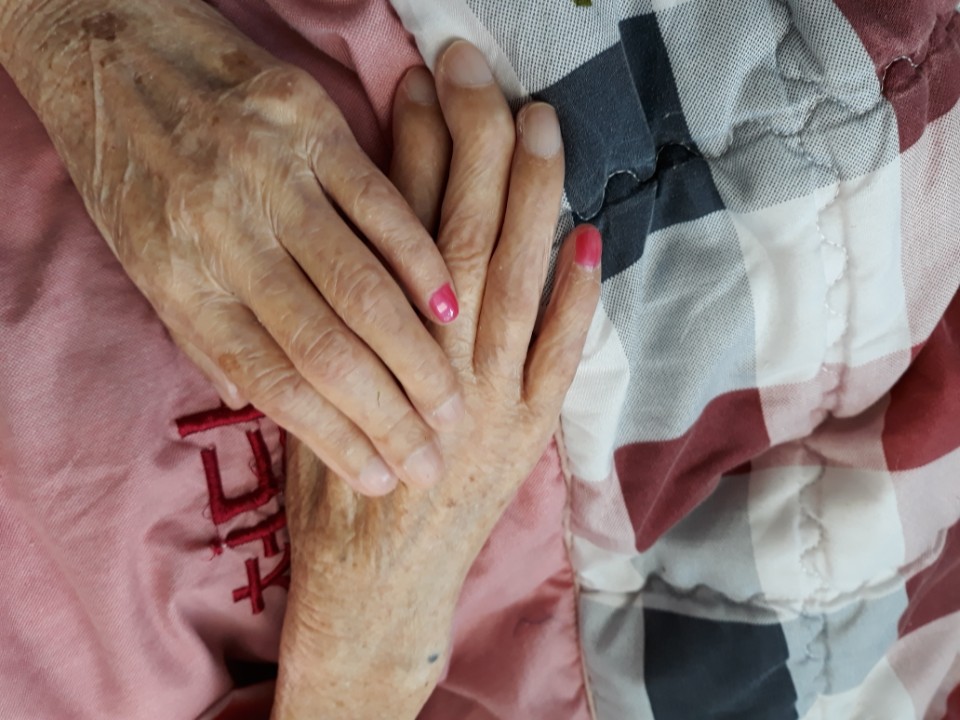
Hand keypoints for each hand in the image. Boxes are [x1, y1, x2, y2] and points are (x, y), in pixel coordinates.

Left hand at [0, 0, 462, 494]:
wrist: (112, 50)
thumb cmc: (132, 167)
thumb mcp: (144, 260)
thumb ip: (202, 332)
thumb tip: (253, 399)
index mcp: (184, 282)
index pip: (270, 382)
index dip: (332, 440)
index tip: (378, 478)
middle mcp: (228, 239)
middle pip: (324, 350)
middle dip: (387, 418)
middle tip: (433, 461)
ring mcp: (271, 181)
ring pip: (361, 289)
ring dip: (416, 357)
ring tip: (453, 405)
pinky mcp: (309, 127)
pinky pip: (380, 207)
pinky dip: (422, 262)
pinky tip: (454, 310)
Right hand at [274, 41, 600, 718]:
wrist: (372, 584)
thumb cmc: (331, 488)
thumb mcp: (309, 397)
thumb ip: (336, 326)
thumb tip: (353, 242)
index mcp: (373, 345)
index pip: (395, 224)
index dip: (411, 147)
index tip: (419, 85)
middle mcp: (436, 360)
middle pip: (462, 230)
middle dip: (474, 142)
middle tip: (481, 70)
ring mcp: (491, 395)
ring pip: (517, 277)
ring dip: (533, 197)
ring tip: (541, 125)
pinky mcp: (528, 431)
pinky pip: (560, 356)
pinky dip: (578, 300)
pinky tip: (590, 241)